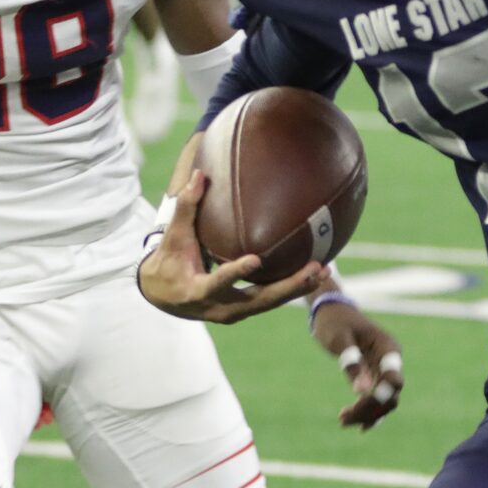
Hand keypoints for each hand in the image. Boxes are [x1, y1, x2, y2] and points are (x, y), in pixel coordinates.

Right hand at [136, 170, 325, 323]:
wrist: (164, 295)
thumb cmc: (169, 260)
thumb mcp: (174, 235)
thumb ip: (186, 207)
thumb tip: (199, 174)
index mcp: (197, 291)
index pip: (217, 283)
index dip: (235, 273)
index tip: (255, 260)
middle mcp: (219, 308)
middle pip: (258, 301)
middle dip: (288, 287)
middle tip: (313, 269)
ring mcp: (234, 313)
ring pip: (270, 303)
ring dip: (298, 288)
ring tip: (324, 270)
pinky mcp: (244, 310)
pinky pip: (271, 301)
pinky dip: (292, 289)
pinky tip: (316, 275)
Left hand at [311, 299, 404, 429]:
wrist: (332, 313)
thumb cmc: (335, 322)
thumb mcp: (340, 339)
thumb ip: (351, 363)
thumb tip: (360, 392)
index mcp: (387, 348)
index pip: (394, 378)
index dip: (381, 394)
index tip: (358, 401)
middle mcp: (390, 361)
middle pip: (390, 395)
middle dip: (370, 409)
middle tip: (343, 417)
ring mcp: (383, 370)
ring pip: (384, 401)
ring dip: (367, 414)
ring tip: (342, 420)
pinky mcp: (374, 376)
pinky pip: (377, 399)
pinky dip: (367, 411)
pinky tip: (355, 424)